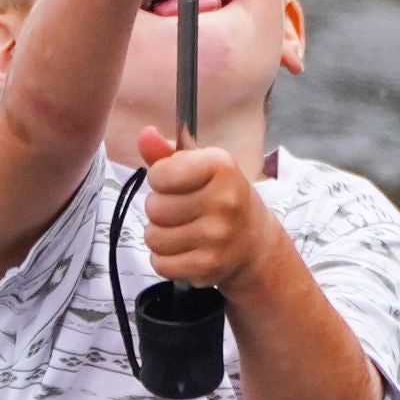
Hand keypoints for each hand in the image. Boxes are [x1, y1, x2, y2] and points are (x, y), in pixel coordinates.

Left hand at [135, 127, 285, 292]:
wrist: (254, 241)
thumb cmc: (221, 197)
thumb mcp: (200, 168)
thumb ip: (166, 153)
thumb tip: (144, 134)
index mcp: (220, 166)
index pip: (159, 173)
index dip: (160, 178)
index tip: (175, 182)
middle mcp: (224, 199)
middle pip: (154, 207)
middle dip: (159, 209)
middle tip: (181, 210)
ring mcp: (218, 235)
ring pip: (153, 237)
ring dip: (160, 236)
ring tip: (182, 231)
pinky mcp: (210, 265)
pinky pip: (161, 264)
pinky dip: (166, 260)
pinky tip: (185, 250)